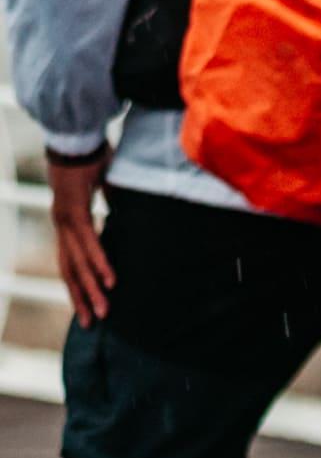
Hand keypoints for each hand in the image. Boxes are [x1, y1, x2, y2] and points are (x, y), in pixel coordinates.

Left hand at [42, 153, 112, 328]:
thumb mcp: (103, 182)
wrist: (74, 134)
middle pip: (70, 270)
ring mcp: (65, 221)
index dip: (77, 284)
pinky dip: (99, 264)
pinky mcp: (74, 213)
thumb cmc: (89, 154)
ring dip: (90, 290)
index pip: (70, 260)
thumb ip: (109, 199)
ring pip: (77, 264)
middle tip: (91, 323)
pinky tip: (109, 281)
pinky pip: (90, 244)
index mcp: (66, 221)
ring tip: (102, 312)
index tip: (87, 304)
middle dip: (80, 298)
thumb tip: (121, 207)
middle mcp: (61, 226)